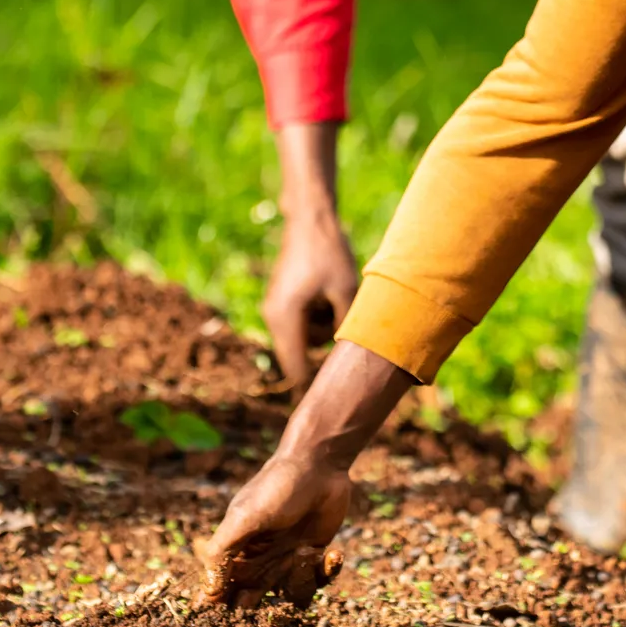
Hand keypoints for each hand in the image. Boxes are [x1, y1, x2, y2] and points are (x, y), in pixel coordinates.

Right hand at [201, 451, 351, 608]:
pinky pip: (318, 582)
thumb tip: (207, 591)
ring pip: (290, 597)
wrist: (318, 464)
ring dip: (301, 582)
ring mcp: (288, 562)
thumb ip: (222, 552)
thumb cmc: (276, 488)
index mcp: (235, 554)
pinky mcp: (314, 557)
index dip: (224, 610)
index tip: (236, 613)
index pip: (222, 592)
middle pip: (256, 603)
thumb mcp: (245, 517)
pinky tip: (332, 554)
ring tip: (306, 552)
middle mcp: (260, 562)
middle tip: (278, 587)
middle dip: (267, 608)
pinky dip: (326, 573)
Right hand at [262, 215, 357, 394]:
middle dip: (325, 343)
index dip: (313, 387)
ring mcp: (275, 309)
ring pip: (302, 338)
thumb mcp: (346, 291)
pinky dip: (316, 316)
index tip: (328, 407)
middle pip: (301, 354)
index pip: (296, 368)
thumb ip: (347, 327)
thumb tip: (351, 357)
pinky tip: (327, 293)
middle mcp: (274, 317)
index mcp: (286, 318)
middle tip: (343, 315)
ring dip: (322, 328)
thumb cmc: (329, 253)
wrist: (310, 220)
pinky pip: (300, 323)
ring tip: (335, 298)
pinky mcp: (280, 302)